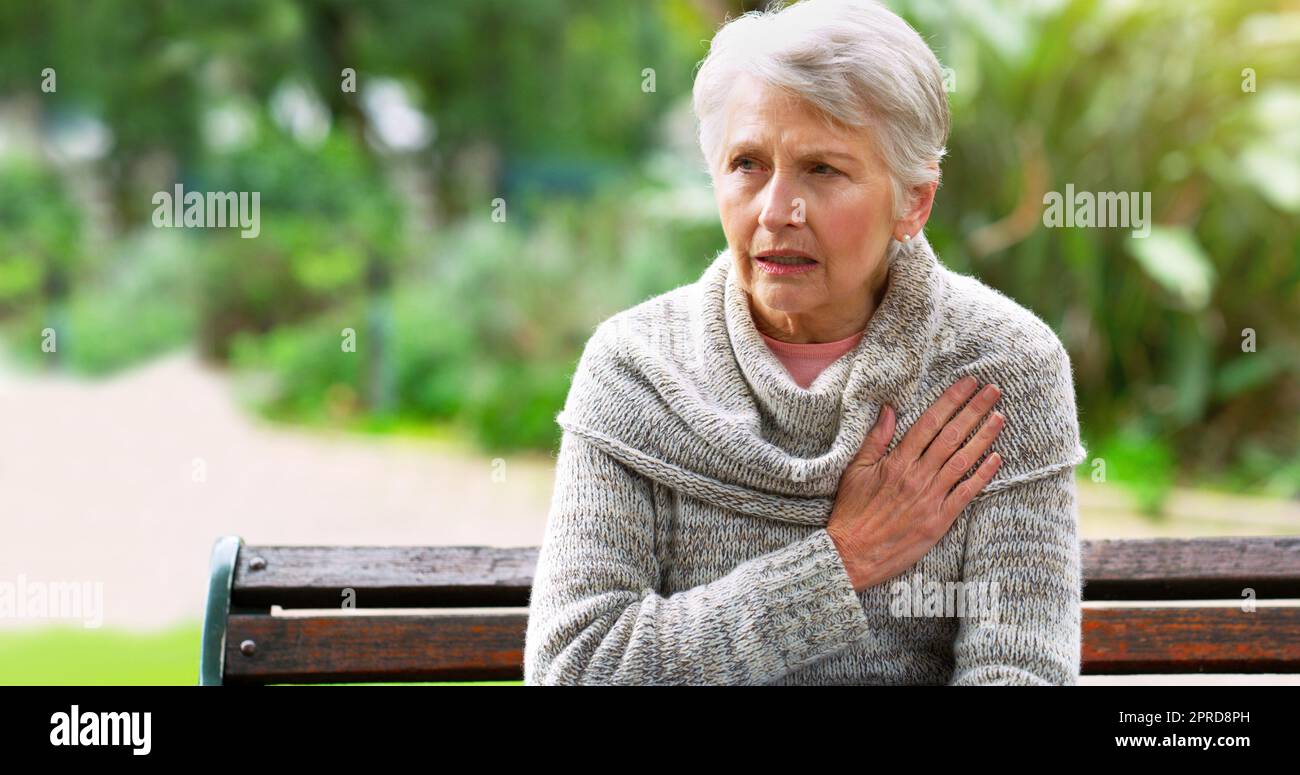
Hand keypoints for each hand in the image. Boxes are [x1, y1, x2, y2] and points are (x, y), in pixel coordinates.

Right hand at [827, 376, 1004, 592]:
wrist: (852, 554)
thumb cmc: (852, 512)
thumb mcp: (856, 471)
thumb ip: (875, 440)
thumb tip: (888, 409)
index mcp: (897, 462)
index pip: (929, 422)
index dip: (950, 400)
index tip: (968, 383)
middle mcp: (917, 476)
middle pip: (951, 436)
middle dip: (974, 410)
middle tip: (993, 390)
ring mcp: (930, 499)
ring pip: (963, 461)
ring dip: (984, 437)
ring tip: (1000, 417)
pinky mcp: (939, 521)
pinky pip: (966, 494)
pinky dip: (983, 476)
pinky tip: (996, 459)